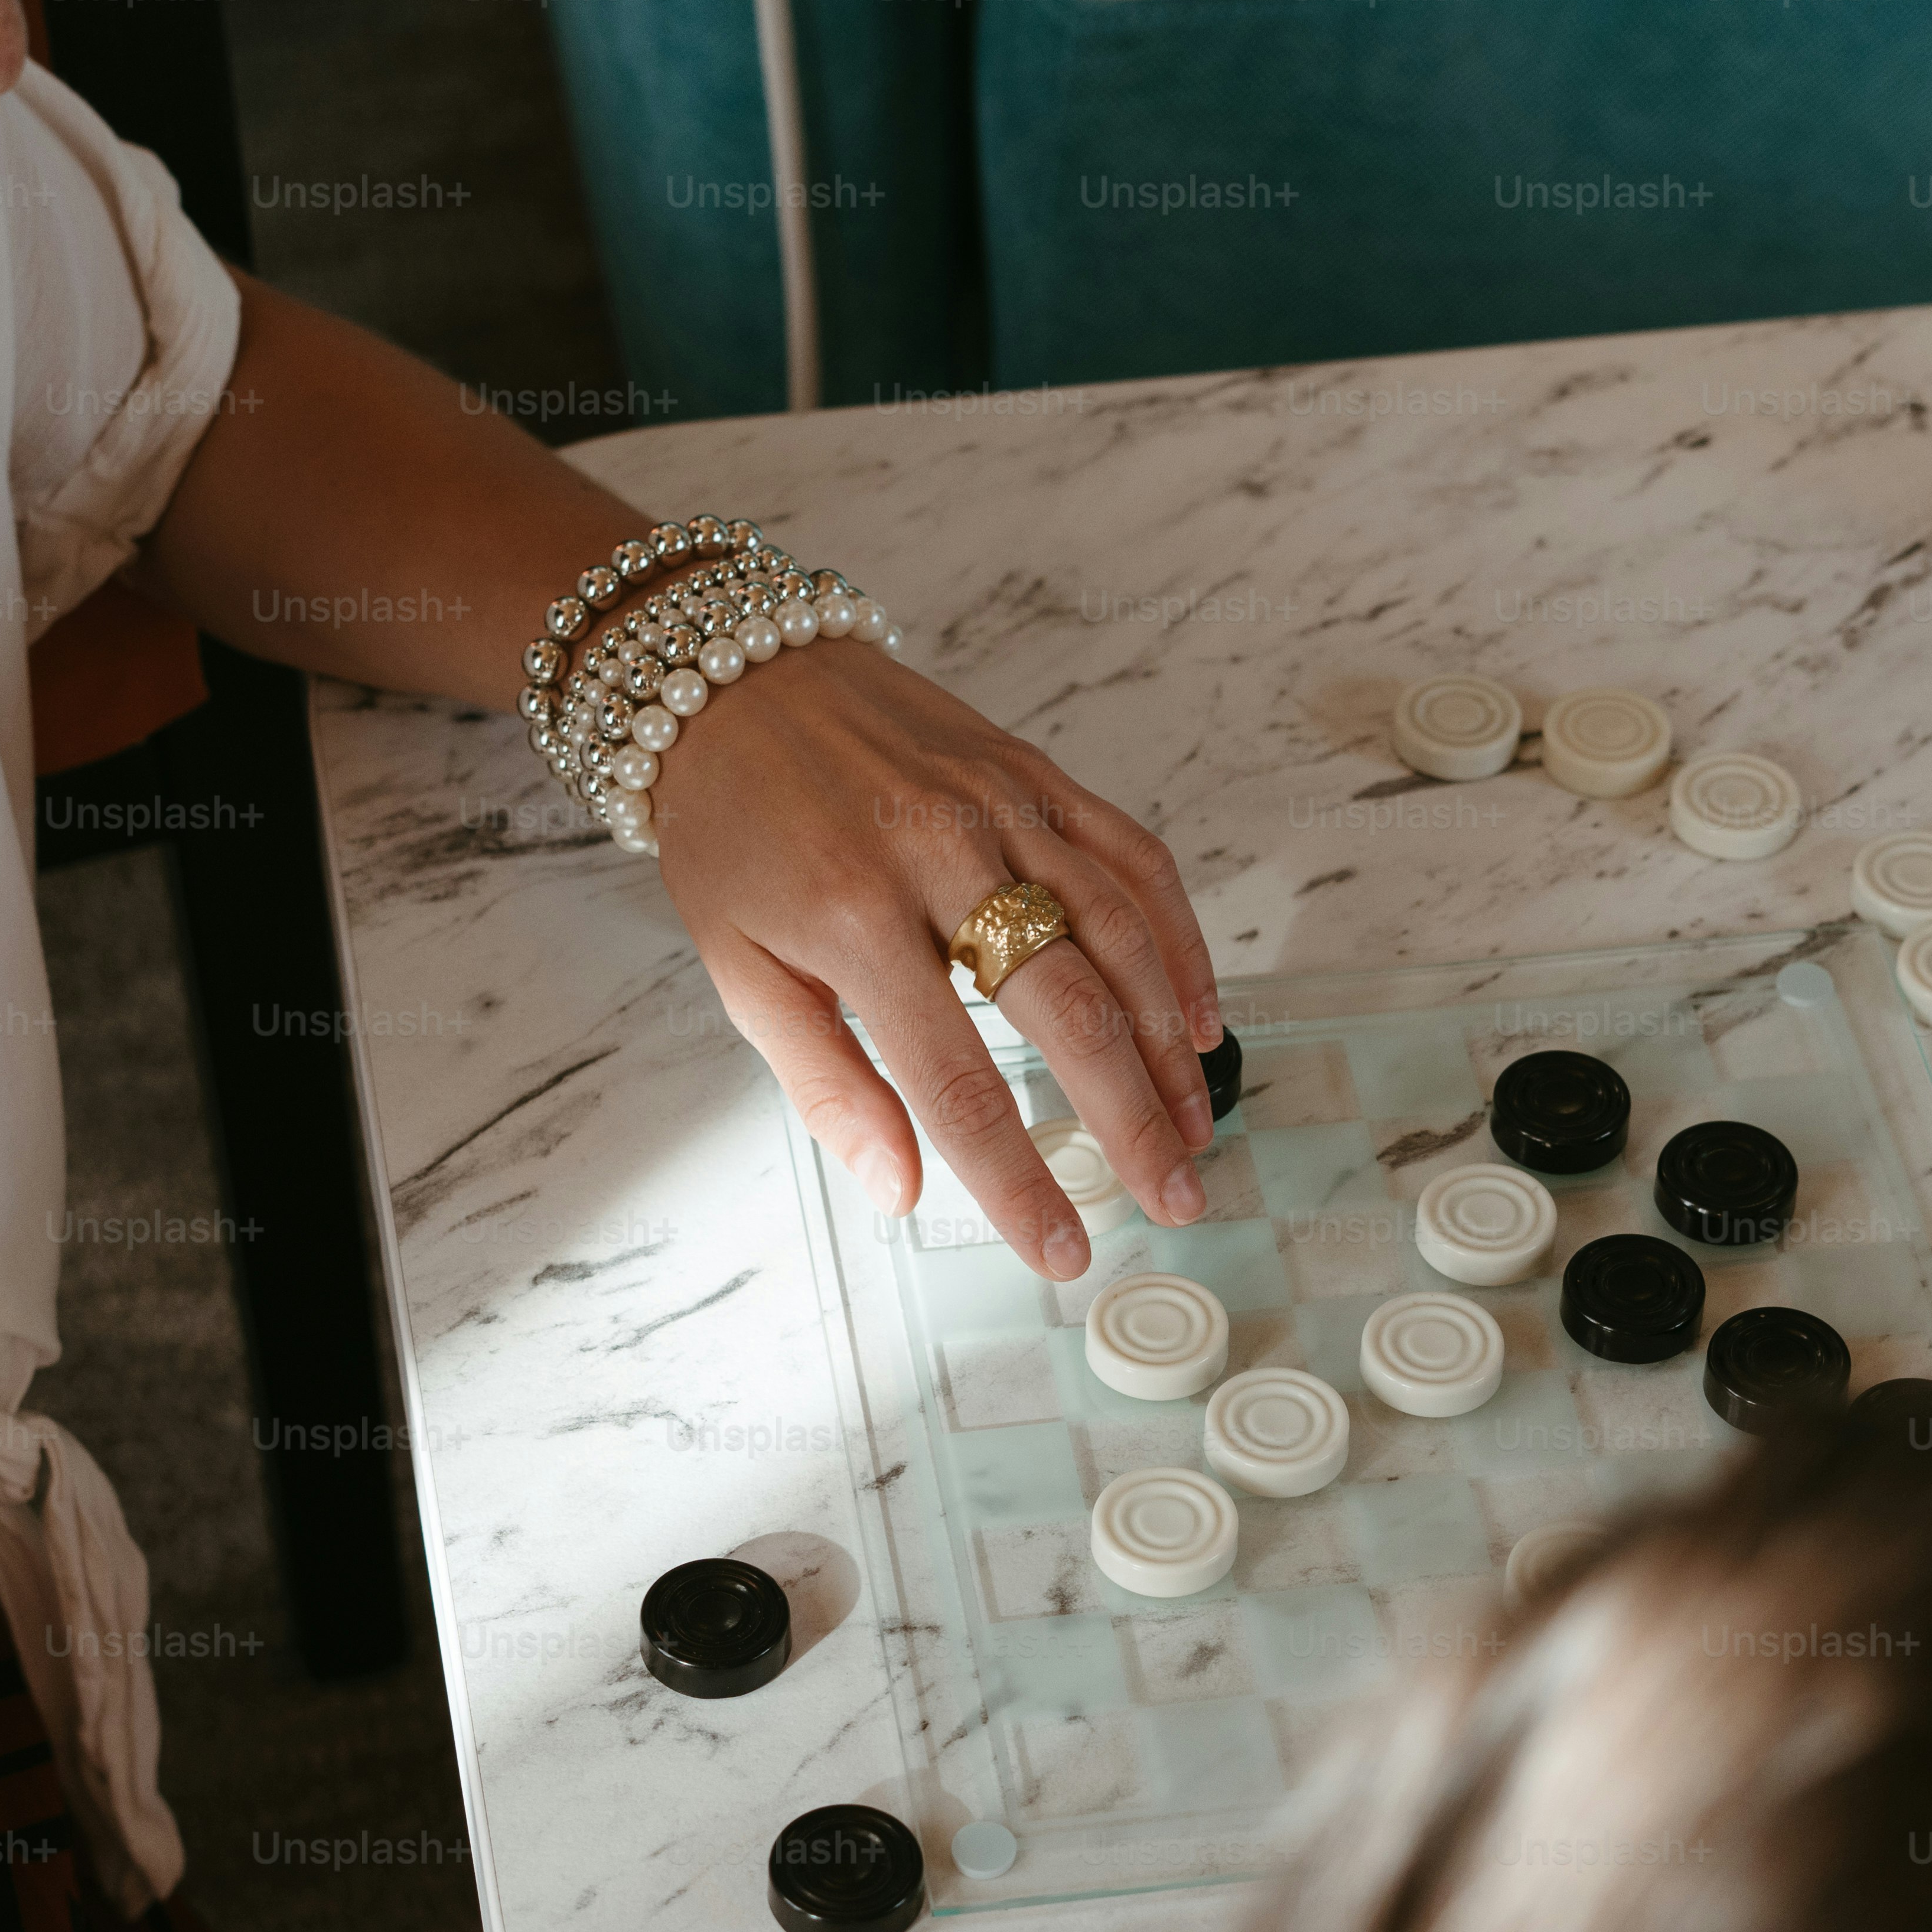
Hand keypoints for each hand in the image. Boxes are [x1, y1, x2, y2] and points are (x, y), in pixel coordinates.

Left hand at [654, 636, 1224, 1280]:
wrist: (731, 679)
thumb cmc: (734, 837)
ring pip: (1121, 935)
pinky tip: (1200, 1017)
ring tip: (1194, 1129)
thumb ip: (826, 1084)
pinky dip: (1181, 941)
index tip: (1062, 1251)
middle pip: (1068, 1010)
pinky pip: (1134, 858)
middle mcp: (941, 856)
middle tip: (1173, 1201)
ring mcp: (1001, 805)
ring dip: (1170, 1046)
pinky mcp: (1036, 772)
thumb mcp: (741, 970)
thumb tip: (900, 1191)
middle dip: (1132, 1121)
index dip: (1019, 1179)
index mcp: (855, 920)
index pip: (957, 1082)